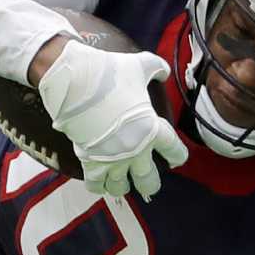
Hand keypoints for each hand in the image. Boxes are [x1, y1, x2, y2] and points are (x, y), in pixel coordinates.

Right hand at [37, 39, 188, 198]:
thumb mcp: (140, 66)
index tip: (177, 158)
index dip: (178, 155)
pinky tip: (100, 185)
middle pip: (149, 180)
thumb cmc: (111, 74)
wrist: (76, 83)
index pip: (174, 150)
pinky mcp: (90, 162)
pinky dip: (98, 187)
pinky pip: (96, 185)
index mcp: (152, 129)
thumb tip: (164, 72)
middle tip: (149, 183)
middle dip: (150, 184)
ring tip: (123, 185)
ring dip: (123, 187)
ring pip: (121, 188)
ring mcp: (112, 159)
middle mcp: (135, 150)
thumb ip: (156, 68)